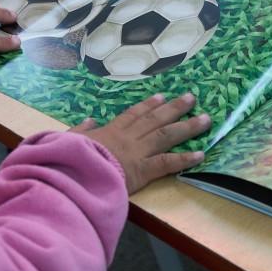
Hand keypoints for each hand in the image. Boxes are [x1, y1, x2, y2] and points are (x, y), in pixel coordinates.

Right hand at [71, 93, 210, 194]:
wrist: (70, 173)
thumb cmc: (66, 158)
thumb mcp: (68, 139)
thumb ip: (80, 130)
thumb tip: (89, 121)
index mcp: (110, 131)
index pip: (133, 115)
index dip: (148, 106)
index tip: (161, 97)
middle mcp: (128, 138)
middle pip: (155, 120)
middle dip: (175, 108)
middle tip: (191, 98)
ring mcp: (137, 152)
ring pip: (166, 135)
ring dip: (187, 127)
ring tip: (205, 119)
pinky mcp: (142, 170)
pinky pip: (167, 162)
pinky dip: (185, 158)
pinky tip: (200, 154)